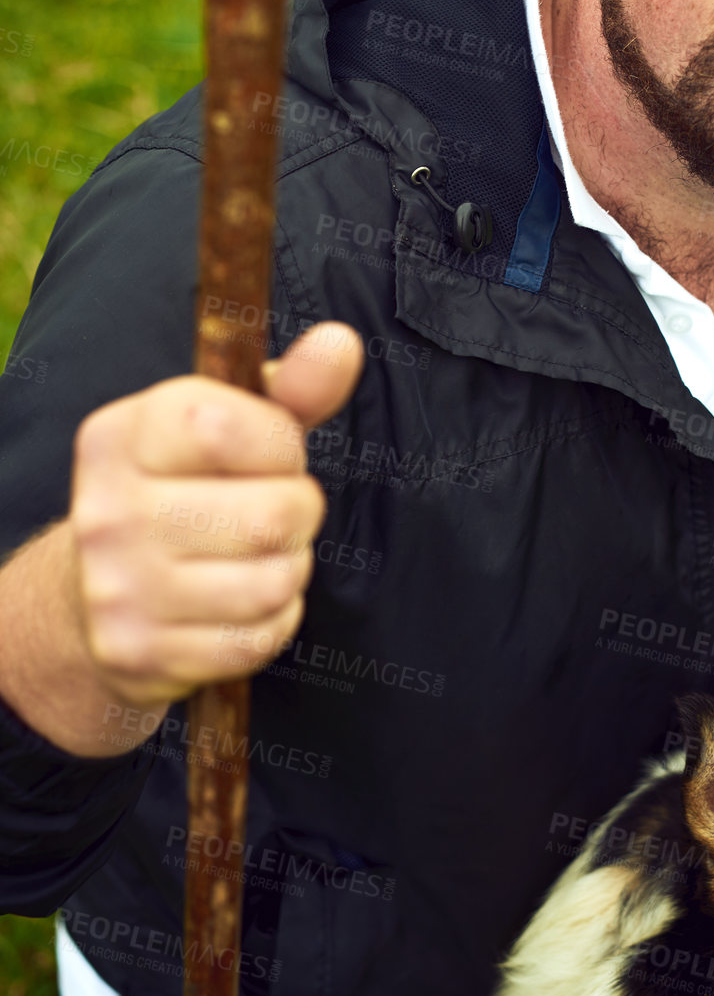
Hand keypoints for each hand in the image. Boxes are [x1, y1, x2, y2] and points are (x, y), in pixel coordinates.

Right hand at [68, 321, 362, 710]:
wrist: (92, 595)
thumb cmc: (183, 490)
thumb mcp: (227, 426)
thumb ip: (290, 388)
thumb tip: (340, 343)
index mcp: (120, 436)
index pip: (224, 428)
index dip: (279, 444)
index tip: (270, 452)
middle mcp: (107, 510)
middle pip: (270, 516)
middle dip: (298, 513)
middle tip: (272, 513)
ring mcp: (117, 588)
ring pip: (272, 582)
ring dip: (289, 570)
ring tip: (257, 557)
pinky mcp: (138, 651)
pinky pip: (256, 639)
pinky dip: (271, 621)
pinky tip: (240, 603)